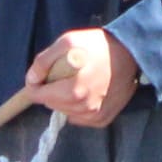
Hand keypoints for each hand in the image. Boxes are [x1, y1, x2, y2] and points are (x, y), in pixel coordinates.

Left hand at [25, 27, 139, 126]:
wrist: (130, 53)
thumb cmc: (97, 45)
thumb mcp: (67, 42)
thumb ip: (44, 61)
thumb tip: (31, 80)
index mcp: (72, 91)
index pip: (38, 96)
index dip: (37, 84)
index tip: (43, 74)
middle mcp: (84, 108)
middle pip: (51, 105)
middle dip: (52, 91)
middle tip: (64, 75)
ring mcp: (95, 115)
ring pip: (66, 112)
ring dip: (64, 100)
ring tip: (76, 82)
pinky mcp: (104, 119)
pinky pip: (81, 119)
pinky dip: (78, 109)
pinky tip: (85, 93)